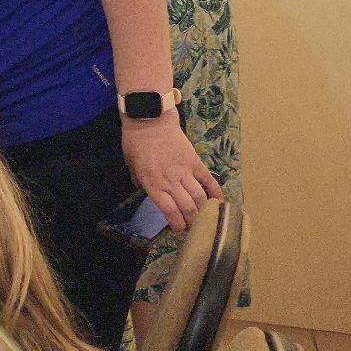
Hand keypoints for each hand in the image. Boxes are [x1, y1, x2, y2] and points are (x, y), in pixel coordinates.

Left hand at [122, 115, 221, 231]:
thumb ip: (139, 181)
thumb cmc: (136, 142)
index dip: (177, 224)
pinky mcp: (195, 161)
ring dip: (204, 211)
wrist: (150, 120)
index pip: (169, 211)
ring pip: (199, 197)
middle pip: (187, 208)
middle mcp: (170, 181)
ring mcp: (185, 171)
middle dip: (192, 222)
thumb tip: (145, 190)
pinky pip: (208, 180)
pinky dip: (215, 192)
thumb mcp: (130, 165)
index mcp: (153, 184)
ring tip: (205, 219)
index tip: (179, 230)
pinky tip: (219, 202)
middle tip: (194, 228)